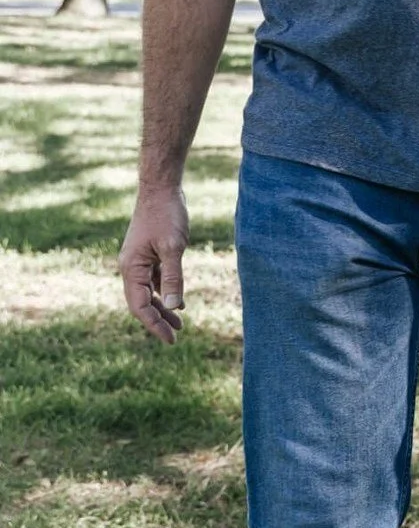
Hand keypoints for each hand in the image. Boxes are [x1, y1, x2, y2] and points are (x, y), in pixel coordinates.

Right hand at [119, 185, 188, 344]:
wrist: (160, 189)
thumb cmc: (166, 215)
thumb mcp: (173, 248)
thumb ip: (173, 278)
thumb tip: (173, 308)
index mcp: (131, 269)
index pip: (139, 306)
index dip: (154, 325)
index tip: (171, 339)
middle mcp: (131, 267)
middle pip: (142, 302)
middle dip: (158, 320)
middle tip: (176, 336)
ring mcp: (139, 261)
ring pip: (149, 292)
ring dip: (162, 307)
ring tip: (179, 323)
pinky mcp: (148, 253)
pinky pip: (155, 279)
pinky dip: (165, 291)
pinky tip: (178, 301)